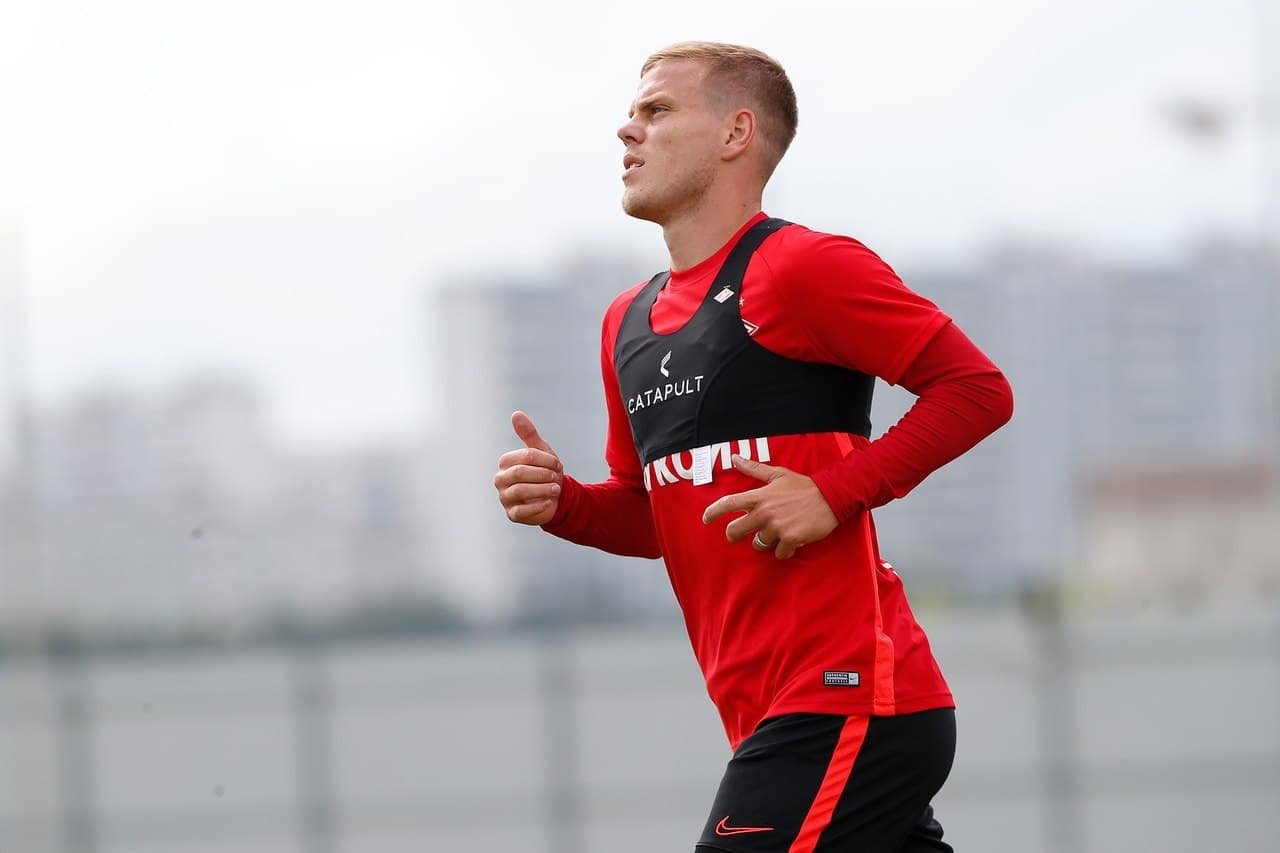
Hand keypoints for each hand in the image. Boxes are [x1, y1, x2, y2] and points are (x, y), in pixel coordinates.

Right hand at [494, 411, 563, 525]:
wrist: (555, 498)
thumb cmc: (545, 472)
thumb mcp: (541, 451)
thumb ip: (528, 434)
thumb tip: (515, 414)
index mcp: (506, 461)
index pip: (525, 456)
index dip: (545, 460)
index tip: (557, 464)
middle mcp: (500, 479)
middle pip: (520, 473)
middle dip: (543, 474)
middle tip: (556, 477)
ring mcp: (505, 497)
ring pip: (520, 491)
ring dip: (543, 489)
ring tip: (556, 489)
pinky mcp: (512, 514)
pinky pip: (523, 510)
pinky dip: (539, 505)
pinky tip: (549, 501)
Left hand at [701, 455, 838, 559]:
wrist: (831, 496)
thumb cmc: (804, 486)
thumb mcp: (778, 474)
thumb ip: (754, 469)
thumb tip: (735, 458)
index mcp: (760, 496)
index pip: (729, 504)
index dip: (713, 512)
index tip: (706, 519)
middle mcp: (764, 512)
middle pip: (735, 531)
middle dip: (735, 535)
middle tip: (741, 534)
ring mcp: (777, 527)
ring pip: (759, 544)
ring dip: (765, 541)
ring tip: (777, 533)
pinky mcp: (790, 540)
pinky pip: (779, 553)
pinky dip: (784, 550)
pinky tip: (791, 541)